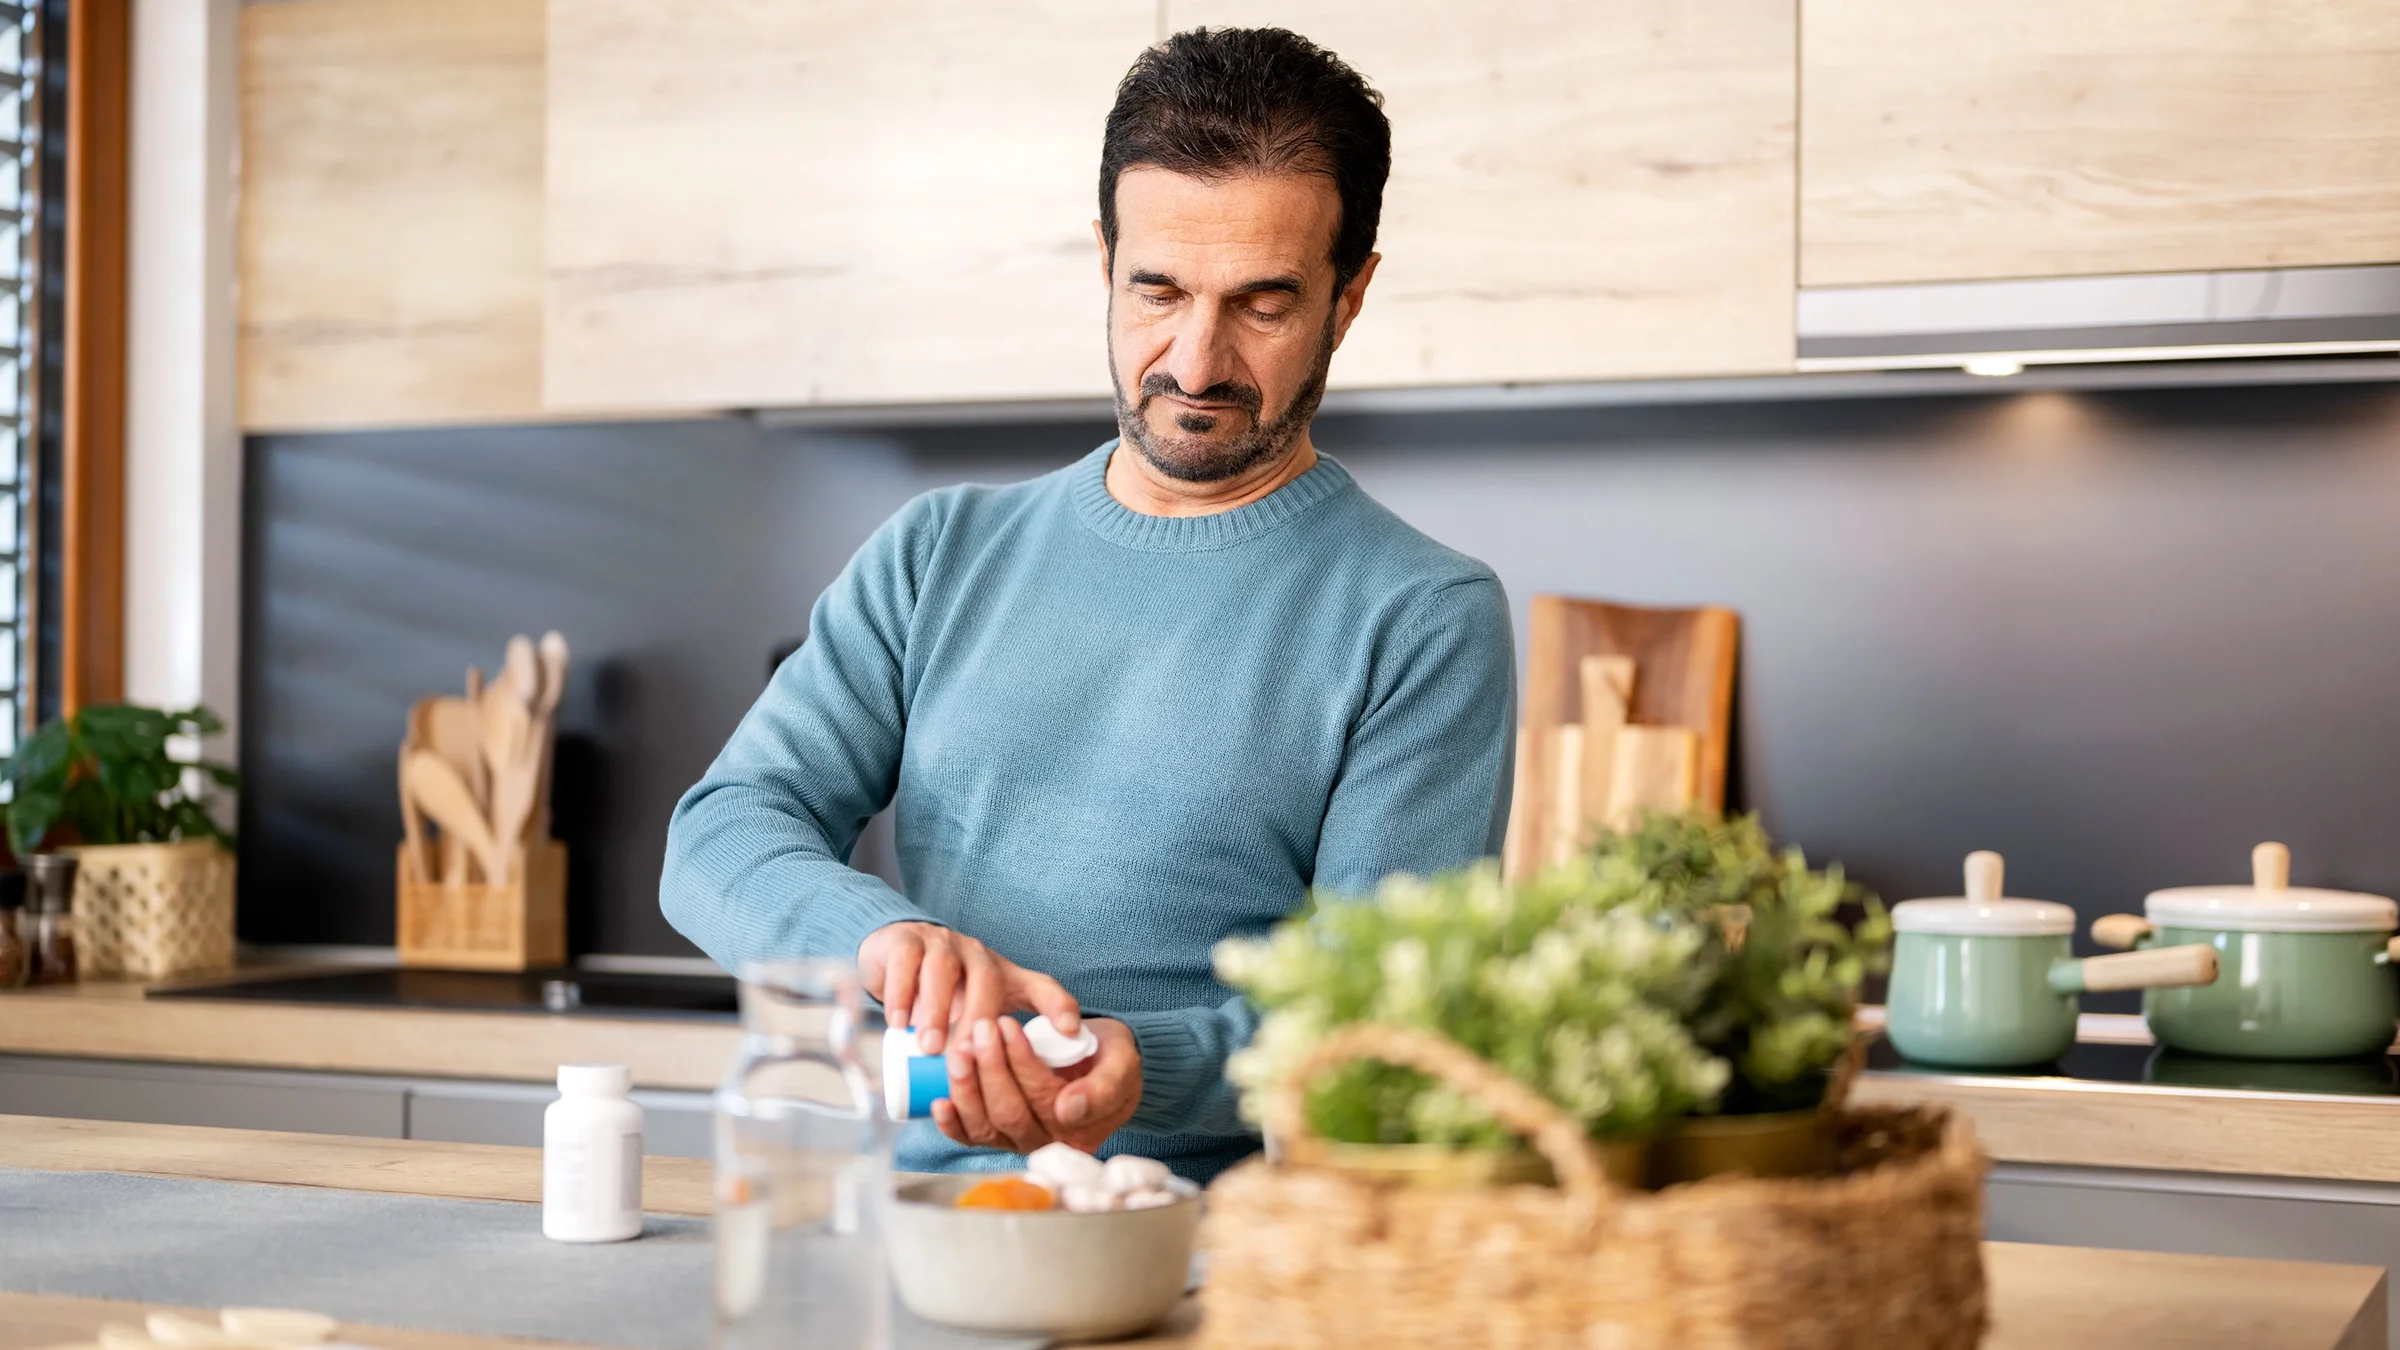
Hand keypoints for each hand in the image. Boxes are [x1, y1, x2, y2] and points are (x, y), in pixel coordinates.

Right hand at [857, 921, 1080, 1054]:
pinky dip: (901, 992)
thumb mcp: (974, 1019)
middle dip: (977, 1020)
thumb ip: (994, 1052)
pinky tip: (899, 1023)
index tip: (1069, 1032)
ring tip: (929, 1047)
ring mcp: (941, 944)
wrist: (895, 952)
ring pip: (942, 969)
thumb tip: (1019, 1100)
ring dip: (937, 1009)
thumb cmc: (945, 993)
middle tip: (964, 1057)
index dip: (1058, 1006)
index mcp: (1003, 976)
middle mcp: (977, 956)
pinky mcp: (905, 941)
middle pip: (987, 981)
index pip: (1040, 986)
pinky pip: (905, 961)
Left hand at [933, 1017, 1141, 1154]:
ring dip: (967, 1089)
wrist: (1100, 1063)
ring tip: (959, 1051)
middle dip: (990, 1068)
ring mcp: (1020, 1141)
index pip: (1042, 1096)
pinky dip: (952, 1124)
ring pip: (986, 1126)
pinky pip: (972, 1138)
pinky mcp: (998, 1136)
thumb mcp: (1122, 1062)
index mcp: (1080, 1127)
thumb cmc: (1109, 1057)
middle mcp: (1048, 1142)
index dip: (1020, 1062)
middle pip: (1009, 1112)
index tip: (1006, 1025)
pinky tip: (939, 1102)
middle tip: (981, 1029)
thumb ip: (1104, 1086)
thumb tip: (1068, 1110)